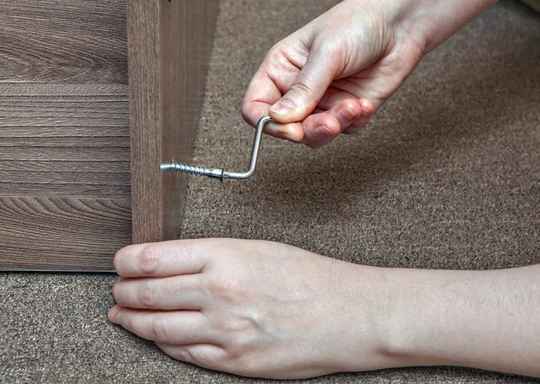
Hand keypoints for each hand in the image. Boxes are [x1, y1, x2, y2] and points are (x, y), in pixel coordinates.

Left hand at [109, 239, 396, 378]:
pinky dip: (161, 343)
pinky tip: (155, 336)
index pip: (154, 258)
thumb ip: (214, 257)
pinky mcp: (234, 362)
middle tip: (117, 290)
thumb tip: (171, 265)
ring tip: (122, 314)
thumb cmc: (311, 277)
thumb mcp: (260, 249)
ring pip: (157, 327)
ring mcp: (225, 332)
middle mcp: (220, 293)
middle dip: (123, 291)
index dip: (127, 261)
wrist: (349, 315)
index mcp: (227, 257)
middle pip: (148, 293)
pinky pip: (183, 354)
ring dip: (132, 320)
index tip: (120, 262)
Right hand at [242, 0, 423, 147]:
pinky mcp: (347, 110)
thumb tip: (279, 117)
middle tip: (328, 122)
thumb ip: (303, 88)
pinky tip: (364, 102)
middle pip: (288, 127)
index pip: (256, 105)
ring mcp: (323, 101)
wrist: (401, 22)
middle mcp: (299, 88)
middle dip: (310, 129)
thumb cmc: (358, 21)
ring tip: (352, 106)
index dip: (268, 123)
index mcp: (282, 68)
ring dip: (335, 126)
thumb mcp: (326, 52)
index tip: (290, 128)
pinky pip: (344, 131)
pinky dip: (356, 121)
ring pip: (315, 134)